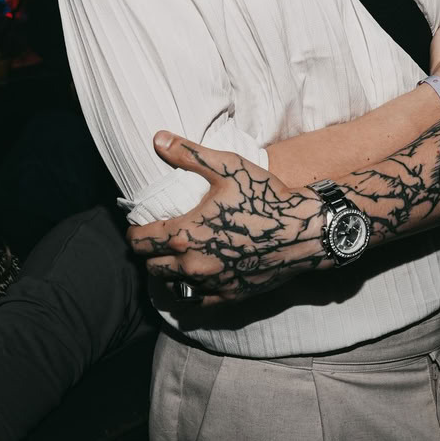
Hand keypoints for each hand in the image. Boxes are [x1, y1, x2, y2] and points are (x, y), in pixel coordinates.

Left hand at [126, 133, 328, 305]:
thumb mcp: (227, 166)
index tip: (139, 225)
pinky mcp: (230, 296)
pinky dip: (191, 291)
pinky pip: (197, 302)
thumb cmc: (265, 197)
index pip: (140, 242)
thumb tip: (157, 138)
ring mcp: (212, 284)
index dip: (134, 233)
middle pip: (152, 266)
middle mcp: (193, 265)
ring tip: (175, 258)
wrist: (305, 231)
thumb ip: (188, 154)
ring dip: (168, 273)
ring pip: (172, 287)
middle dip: (150, 253)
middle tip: (158, 239)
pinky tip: (197, 277)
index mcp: (185, 234)